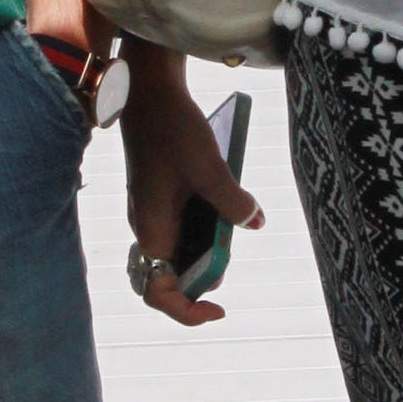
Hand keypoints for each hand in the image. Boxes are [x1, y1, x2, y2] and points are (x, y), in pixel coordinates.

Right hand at [120, 52, 262, 329]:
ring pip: (180, 250)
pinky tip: (226, 201)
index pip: (161, 295)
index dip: (190, 312)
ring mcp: (150, 212)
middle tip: (234, 250)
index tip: (220, 310)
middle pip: (174, 276)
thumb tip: (255, 223)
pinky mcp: (158, 196)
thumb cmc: (174, 129)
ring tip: (234, 222)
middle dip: (208, 273)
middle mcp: (146, 228)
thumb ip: (235, 205)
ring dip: (208, 247)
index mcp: (152, 232)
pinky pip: (181, 226)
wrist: (149, 90)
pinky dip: (204, 225)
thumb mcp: (212, 171)